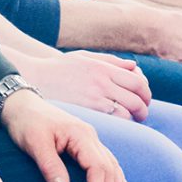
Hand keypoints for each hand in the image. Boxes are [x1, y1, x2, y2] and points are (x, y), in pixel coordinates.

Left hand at [0, 89, 125, 181]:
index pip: (97, 165)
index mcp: (80, 135)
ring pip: (111, 165)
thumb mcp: (34, 142)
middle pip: (108, 168)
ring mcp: (90, 139)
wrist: (21, 104)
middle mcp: (90, 136)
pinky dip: (115, 175)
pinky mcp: (85, 143)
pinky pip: (106, 160)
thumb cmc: (26, 122)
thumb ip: (49, 165)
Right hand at [13, 49, 150, 120]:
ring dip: (134, 119)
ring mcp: (94, 98)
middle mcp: (102, 82)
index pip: (137, 81)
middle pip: (136, 98)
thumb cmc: (60, 68)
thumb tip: (134, 66)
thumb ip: (111, 61)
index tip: (143, 98)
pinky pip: (112, 121)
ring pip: (127, 112)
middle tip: (141, 113)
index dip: (146, 92)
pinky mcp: (86, 111)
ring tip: (131, 121)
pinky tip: (116, 125)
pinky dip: (120, 124)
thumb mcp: (85, 56)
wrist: (35, 78)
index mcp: (103, 68)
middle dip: (144, 108)